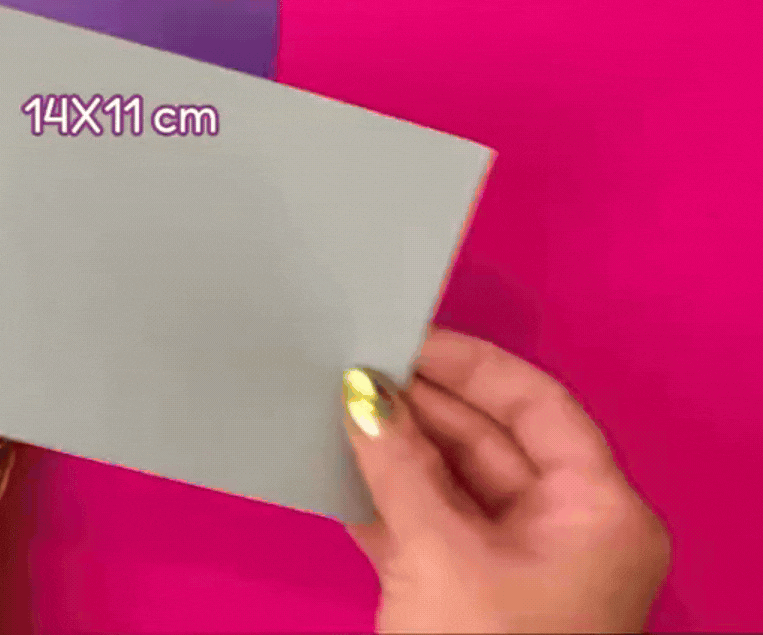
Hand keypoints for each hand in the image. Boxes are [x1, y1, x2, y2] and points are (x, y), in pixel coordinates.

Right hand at [342, 328, 670, 632]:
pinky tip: (335, 470)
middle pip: (492, 441)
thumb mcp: (437, 552)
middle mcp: (569, 531)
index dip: (471, 365)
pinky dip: (384, 498)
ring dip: (393, 451)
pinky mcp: (471, 594)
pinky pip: (428, 524)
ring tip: (333, 411)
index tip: (404, 337)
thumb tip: (364, 392)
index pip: (538, 407)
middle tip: (351, 369)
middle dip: (420, 407)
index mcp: (599, 513)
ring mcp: (520, 566)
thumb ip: (398, 464)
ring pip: (452, 481)